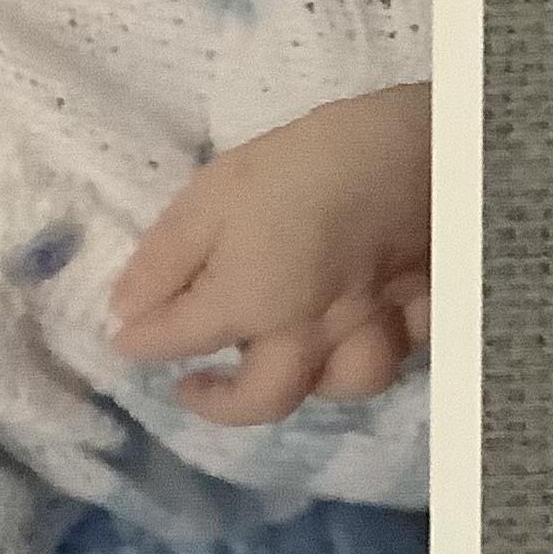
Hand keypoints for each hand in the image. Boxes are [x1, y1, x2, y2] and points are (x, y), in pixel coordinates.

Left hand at [109, 84, 431, 426]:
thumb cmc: (310, 160)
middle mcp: (306, 337)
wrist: (429, 149)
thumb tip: (125, 309)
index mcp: (250, 303)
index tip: (123, 340)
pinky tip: (362, 331)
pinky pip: (398, 355)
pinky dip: (374, 350)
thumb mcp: (218, 189)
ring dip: (305, 382)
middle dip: (217, 404)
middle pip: (260, 400)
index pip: (175, 339)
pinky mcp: (420, 320)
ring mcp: (367, 335)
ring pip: (338, 387)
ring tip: (285, 361)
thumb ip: (168, 255)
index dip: (139, 341)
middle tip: (194, 388)